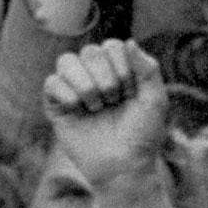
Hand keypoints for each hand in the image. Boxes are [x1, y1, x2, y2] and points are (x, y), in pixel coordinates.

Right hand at [39, 37, 173, 187]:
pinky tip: (79, 110)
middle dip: (106, 78)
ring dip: (86, 84)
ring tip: (96, 106)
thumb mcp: (155, 101)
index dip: (122, 67)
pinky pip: (51, 82)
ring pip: (66, 61)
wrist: (122, 165)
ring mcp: (73, 87)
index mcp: (118, 69)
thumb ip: (148, 69)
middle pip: (90, 51)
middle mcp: (94, 74)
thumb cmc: (141, 135)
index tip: (131, 93)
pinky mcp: (56, 103)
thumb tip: (130, 41)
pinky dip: (67, 95)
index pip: (112, 46)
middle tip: (114, 101)